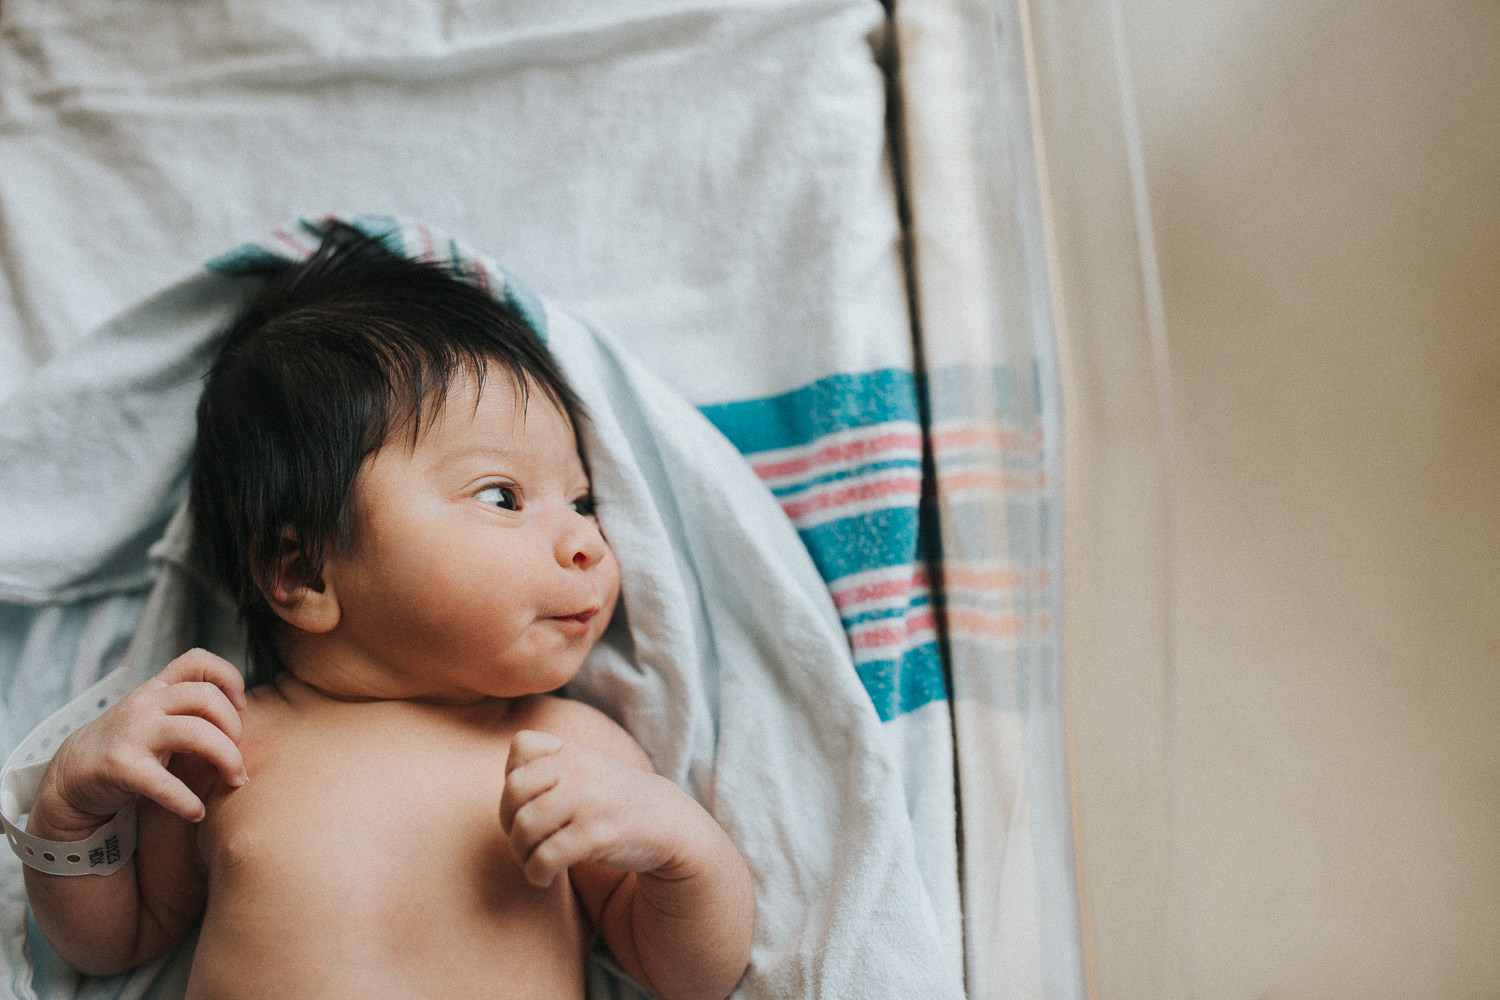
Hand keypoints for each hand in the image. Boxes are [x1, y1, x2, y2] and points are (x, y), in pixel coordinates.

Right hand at [34, 649, 248, 836]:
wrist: (73, 772)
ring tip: (234, 780)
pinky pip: (165, 783)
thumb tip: (242, 716)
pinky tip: (197, 812)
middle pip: (207, 697)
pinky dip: (187, 801)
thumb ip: (189, 707)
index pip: (197, 660)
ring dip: (227, 758)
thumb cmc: (130, 742)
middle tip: (238, 753)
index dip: (228, 677)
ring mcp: (133, 733)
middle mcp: (146, 704)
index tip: (241, 706)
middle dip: (235, 727)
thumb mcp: (156, 714)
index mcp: (158, 689)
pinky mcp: (122, 767)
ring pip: (196, 733)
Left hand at [499, 730, 690, 888]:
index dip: (513, 777)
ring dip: (519, 852)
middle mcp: (580, 770)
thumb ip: (549, 767)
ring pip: (525, 825)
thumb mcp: (586, 770)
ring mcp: (589, 801)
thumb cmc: (614, 800)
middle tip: (522, 840)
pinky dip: (536, 872)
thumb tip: (506, 784)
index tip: (527, 802)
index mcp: (574, 750)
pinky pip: (546, 856)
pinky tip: (544, 877)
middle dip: (508, 821)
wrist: (669, 823)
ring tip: (531, 861)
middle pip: (514, 789)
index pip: (522, 746)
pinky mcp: (597, 834)